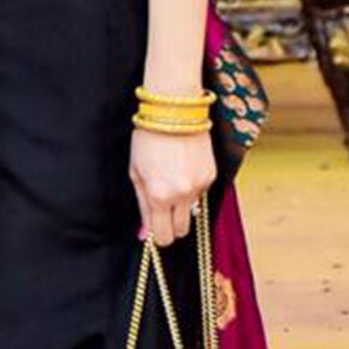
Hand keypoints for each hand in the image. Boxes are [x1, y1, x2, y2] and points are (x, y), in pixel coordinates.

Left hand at [129, 126, 215, 247]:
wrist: (174, 111)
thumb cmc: (148, 139)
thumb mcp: (136, 174)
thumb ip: (143, 206)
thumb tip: (145, 234)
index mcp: (159, 196)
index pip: (163, 237)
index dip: (158, 236)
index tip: (154, 229)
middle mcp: (182, 194)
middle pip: (181, 231)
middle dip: (171, 225)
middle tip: (162, 208)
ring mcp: (200, 185)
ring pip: (192, 212)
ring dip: (181, 204)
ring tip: (171, 179)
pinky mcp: (212, 175)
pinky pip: (200, 194)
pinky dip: (192, 188)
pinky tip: (183, 168)